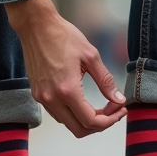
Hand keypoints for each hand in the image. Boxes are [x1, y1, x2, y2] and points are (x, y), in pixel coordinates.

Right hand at [5, 0, 126, 137]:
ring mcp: (42, 98)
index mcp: (67, 90)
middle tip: (113, 109)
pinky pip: (58, 114)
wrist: (36, 26)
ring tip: (101, 105)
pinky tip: (83, 100)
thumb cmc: (63, 36)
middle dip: (100, 124)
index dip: (110, 120)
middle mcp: (52, 99)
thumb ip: (106, 82)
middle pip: (79, 130)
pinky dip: (73, 113)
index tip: (120, 109)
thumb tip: (118, 99)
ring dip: (86, 120)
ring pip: (68, 123)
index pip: (91, 121)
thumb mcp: (91, 56)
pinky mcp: (37, 94)